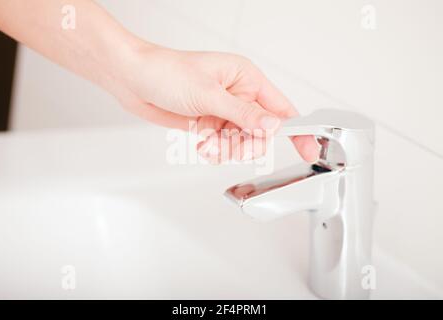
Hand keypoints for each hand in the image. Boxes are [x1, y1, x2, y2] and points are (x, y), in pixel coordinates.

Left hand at [113, 45, 319, 162]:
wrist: (133, 80)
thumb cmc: (166, 72)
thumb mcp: (209, 95)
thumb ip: (243, 115)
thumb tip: (273, 126)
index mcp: (246, 79)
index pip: (282, 108)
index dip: (297, 131)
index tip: (309, 151)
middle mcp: (238, 96)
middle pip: (261, 133)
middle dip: (247, 144)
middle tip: (231, 145)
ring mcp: (223, 112)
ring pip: (241, 143)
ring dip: (226, 149)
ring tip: (208, 143)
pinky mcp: (209, 124)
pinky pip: (223, 147)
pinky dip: (214, 150)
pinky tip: (202, 144)